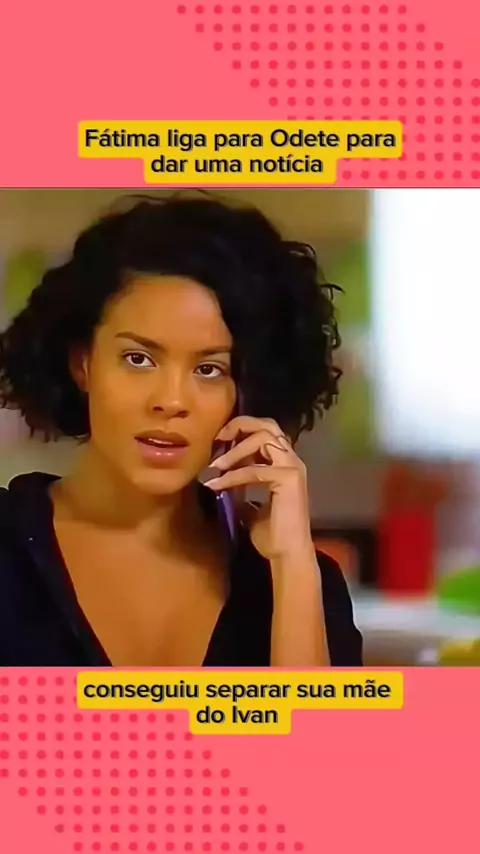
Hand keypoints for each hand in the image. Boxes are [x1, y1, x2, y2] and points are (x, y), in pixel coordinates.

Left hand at [205, 416, 314, 561]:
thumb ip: (241, 489)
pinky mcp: (289, 480)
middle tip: (218, 438)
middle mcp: (291, 461)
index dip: (240, 431)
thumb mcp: (249, 506)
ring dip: (235, 449)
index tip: (218, 443)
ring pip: (264, 438)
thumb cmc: (272, 534)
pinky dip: (233, 475)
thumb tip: (219, 480)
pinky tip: (217, 484)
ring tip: (215, 465)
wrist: (287, 554)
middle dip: (240, 425)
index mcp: (284, 464)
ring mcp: (293, 468)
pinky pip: (256, 470)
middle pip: (268, 425)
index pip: (265, 432)